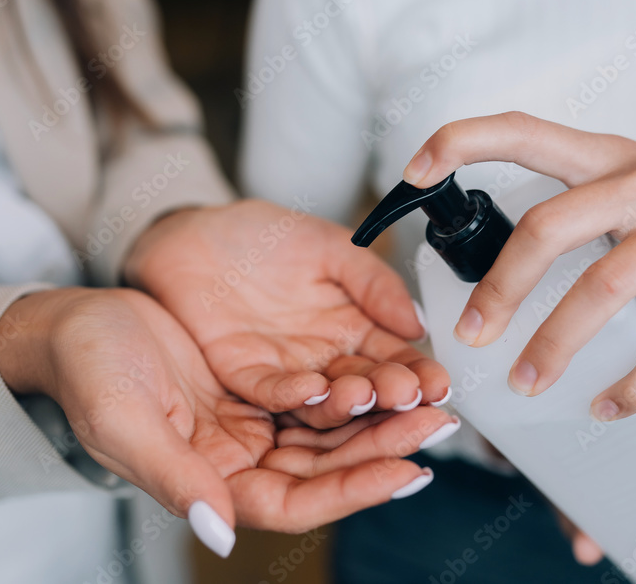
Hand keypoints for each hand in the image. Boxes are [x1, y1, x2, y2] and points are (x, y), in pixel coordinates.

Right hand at [0, 287, 457, 555]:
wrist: (79, 324)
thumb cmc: (89, 372)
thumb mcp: (124, 421)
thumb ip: (173, 478)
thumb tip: (219, 532)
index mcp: (209, 484)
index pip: (296, 502)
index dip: (353, 491)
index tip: (408, 470)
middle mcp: (238, 461)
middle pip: (326, 468)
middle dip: (383, 448)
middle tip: (438, 423)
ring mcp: (251, 426)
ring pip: (329, 433)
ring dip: (379, 417)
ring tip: (429, 398)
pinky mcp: (257, 390)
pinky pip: (318, 394)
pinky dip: (352, 385)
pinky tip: (387, 370)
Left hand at [124, 200, 452, 427]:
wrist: (194, 234)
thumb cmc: (261, 236)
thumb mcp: (330, 246)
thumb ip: (374, 282)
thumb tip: (419, 324)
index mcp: (352, 328)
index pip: (393, 357)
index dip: (418, 372)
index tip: (441, 384)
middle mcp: (324, 358)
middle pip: (366, 385)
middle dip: (393, 393)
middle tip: (416, 397)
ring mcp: (286, 370)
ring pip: (323, 398)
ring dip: (349, 401)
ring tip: (374, 396)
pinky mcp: (243, 374)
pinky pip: (271, 390)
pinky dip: (293, 394)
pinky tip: (317, 391)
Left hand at [402, 112, 635, 420]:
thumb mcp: (629, 182)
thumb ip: (571, 205)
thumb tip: (491, 266)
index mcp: (605, 156)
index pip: (524, 131)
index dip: (463, 141)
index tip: (414, 171)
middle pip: (549, 226)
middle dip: (501, 286)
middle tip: (470, 334)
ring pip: (602, 286)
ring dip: (555, 343)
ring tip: (526, 382)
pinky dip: (634, 382)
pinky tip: (608, 404)